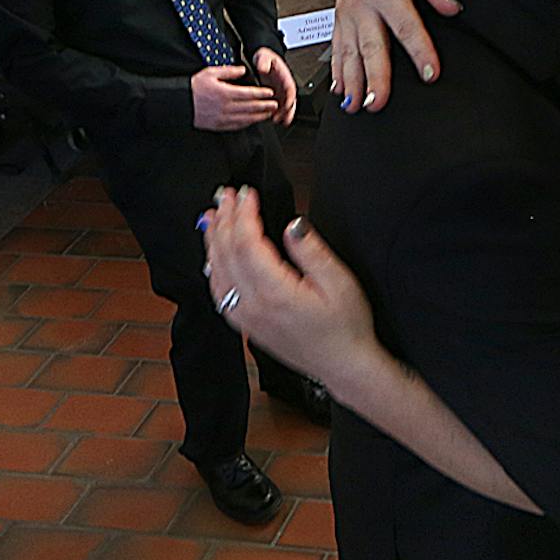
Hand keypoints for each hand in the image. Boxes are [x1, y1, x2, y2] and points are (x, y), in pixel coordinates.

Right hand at [190, 63, 276, 130]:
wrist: (180, 103)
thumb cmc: (193, 87)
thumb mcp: (210, 73)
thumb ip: (229, 72)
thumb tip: (242, 70)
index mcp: (225, 93)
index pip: (249, 94)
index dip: (262, 94)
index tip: (270, 93)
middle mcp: (226, 107)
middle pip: (251, 107)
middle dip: (265, 106)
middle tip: (275, 104)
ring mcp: (223, 118)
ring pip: (246, 118)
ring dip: (259, 116)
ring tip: (268, 113)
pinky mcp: (219, 126)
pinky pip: (237, 126)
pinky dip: (247, 124)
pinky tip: (252, 121)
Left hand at [203, 188, 377, 380]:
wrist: (343, 365)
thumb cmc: (346, 327)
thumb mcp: (340, 283)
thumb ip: (312, 251)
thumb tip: (293, 224)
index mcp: (276, 293)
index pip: (247, 243)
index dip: (244, 214)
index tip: (247, 194)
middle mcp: (254, 306)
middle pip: (227, 254)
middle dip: (225, 219)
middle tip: (225, 196)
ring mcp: (246, 317)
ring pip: (217, 272)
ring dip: (214, 240)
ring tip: (214, 215)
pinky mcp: (246, 324)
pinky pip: (219, 291)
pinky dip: (213, 267)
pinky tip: (215, 254)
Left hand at [250, 45, 296, 127]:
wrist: (261, 59)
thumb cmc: (264, 58)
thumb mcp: (264, 56)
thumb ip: (264, 61)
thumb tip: (263, 68)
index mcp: (284, 76)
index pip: (290, 88)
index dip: (290, 98)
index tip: (287, 105)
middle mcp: (285, 85)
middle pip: (291, 100)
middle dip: (288, 111)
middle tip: (283, 119)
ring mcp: (281, 91)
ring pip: (286, 105)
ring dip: (285, 114)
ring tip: (280, 122)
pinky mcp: (276, 95)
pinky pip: (280, 106)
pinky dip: (279, 113)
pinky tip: (274, 119)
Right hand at [331, 0, 459, 111]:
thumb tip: (452, 7)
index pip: (406, 27)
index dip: (420, 51)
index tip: (430, 74)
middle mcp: (362, 3)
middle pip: (370, 47)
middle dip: (373, 78)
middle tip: (378, 103)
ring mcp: (347, 12)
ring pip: (348, 53)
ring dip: (351, 82)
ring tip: (356, 107)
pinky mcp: (340, 17)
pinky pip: (336, 49)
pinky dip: (337, 72)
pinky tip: (340, 92)